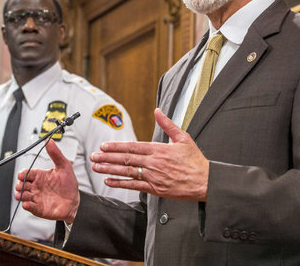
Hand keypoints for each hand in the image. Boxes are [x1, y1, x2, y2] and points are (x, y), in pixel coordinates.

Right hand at [15, 139, 79, 222]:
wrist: (75, 201)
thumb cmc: (69, 184)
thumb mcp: (64, 166)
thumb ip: (55, 153)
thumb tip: (49, 140)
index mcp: (40, 175)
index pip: (25, 173)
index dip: (22, 174)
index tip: (24, 175)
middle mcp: (36, 186)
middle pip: (20, 184)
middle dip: (20, 185)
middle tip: (25, 186)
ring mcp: (36, 197)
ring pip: (21, 195)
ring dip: (21, 195)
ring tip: (25, 194)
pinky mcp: (38, 208)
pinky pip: (28, 207)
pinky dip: (26, 205)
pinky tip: (28, 203)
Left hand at [91, 108, 209, 200]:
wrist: (206, 181)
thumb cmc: (195, 161)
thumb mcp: (183, 137)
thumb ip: (168, 124)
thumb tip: (158, 111)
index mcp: (158, 149)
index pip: (132, 147)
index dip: (116, 146)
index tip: (104, 146)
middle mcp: (153, 163)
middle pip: (126, 159)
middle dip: (107, 157)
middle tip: (93, 156)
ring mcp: (153, 177)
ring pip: (127, 172)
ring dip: (109, 169)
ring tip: (96, 167)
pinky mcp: (155, 189)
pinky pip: (134, 186)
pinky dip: (120, 183)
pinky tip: (109, 181)